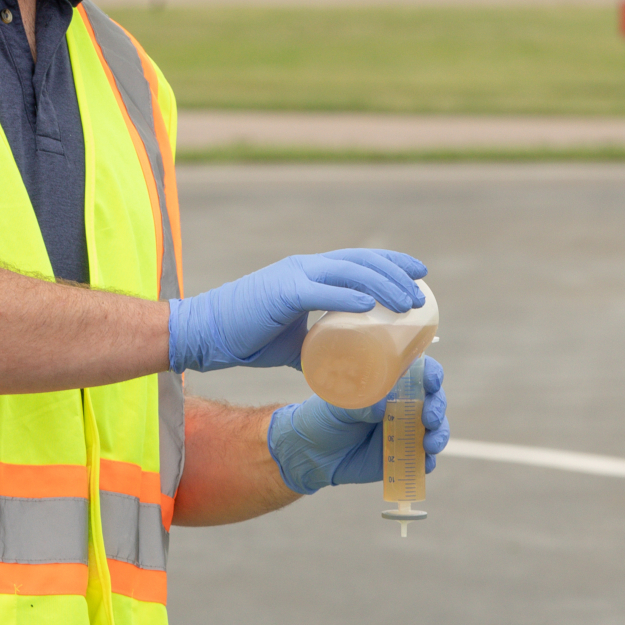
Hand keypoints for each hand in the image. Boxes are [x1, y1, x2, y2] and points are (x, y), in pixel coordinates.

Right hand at [166, 249, 425, 374]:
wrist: (204, 335)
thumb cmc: (246, 337)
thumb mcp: (293, 339)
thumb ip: (317, 343)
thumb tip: (343, 365)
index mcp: (310, 273)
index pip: (359, 259)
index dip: (391, 263)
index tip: (419, 275)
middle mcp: (306, 267)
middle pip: (362, 262)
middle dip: (396, 274)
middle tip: (419, 294)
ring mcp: (294, 277)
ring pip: (350, 273)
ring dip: (382, 285)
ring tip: (406, 302)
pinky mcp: (282, 293)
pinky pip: (323, 292)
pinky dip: (349, 297)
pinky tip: (372, 305)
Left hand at [265, 357, 448, 494]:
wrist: (310, 453)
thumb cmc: (322, 418)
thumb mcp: (335, 404)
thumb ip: (358, 402)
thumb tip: (382, 406)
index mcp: (389, 384)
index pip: (419, 372)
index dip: (432, 374)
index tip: (433, 381)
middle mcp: (402, 405)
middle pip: (434, 400)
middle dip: (437, 407)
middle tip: (428, 418)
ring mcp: (405, 431)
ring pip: (434, 430)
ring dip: (439, 435)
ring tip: (430, 445)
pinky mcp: (402, 456)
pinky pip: (422, 459)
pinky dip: (427, 462)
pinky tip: (425, 463)